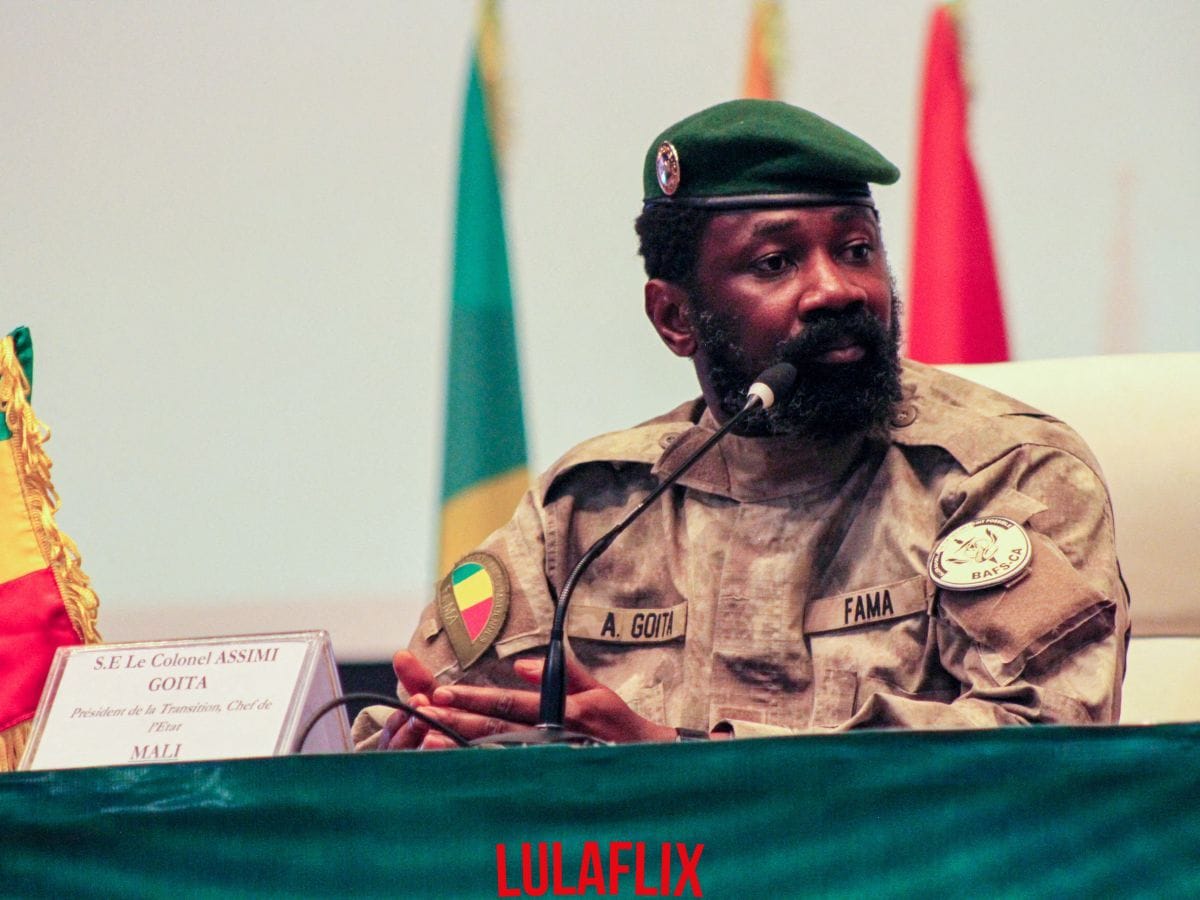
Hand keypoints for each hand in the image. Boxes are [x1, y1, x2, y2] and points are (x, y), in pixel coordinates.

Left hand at [377, 650, 675, 749]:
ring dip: (461, 749)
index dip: (473, 699)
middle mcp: (553, 736)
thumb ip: (562, 672)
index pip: (508, 704)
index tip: (442, 694)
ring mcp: (551, 761)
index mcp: (561, 711)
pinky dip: (483, 769)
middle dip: (457, 721)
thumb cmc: (620, 726)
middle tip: (424, 713)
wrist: (650, 763)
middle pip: (495, 730)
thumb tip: (522, 664)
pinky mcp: (552, 777)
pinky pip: (512, 775)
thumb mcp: (596, 692)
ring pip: (498, 755)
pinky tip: (458, 766)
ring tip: (427, 744)